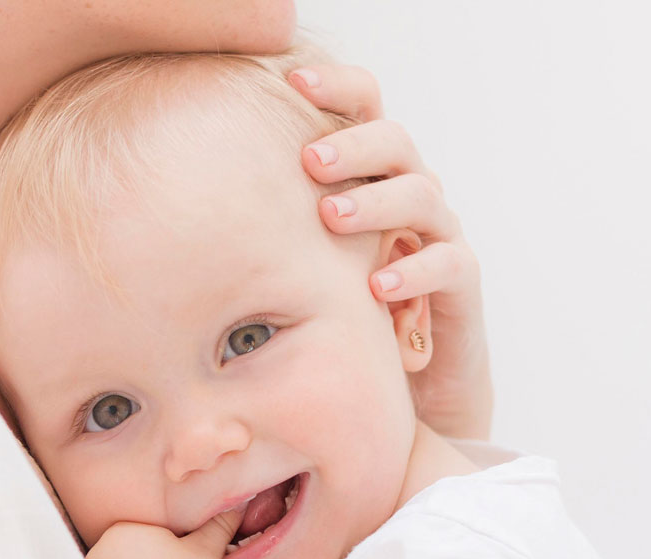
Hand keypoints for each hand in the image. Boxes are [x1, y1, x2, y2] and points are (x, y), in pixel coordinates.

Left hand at [289, 64, 493, 440]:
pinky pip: (448, 262)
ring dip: (375, 202)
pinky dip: (413, 270)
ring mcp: (439, 235)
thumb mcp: (302, 259)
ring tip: (332, 218)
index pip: (366, 110)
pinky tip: (377, 285)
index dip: (337, 88)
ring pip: (422, 195)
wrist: (409, 385)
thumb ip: (272, 222)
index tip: (293, 82)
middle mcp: (410, 195)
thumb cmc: (342, 314)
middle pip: (397, 142)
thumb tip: (189, 193)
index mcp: (373, 175)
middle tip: (308, 162)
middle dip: (353, 145)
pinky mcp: (461, 284)